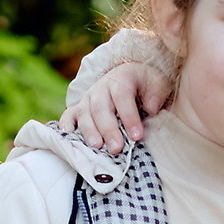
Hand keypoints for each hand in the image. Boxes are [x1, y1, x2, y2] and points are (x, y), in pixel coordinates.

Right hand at [59, 34, 173, 151]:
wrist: (129, 75)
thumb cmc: (145, 84)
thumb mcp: (158, 83)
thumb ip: (156, 93)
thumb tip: (151, 107)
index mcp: (121, 79)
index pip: (123, 97)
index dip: (129, 117)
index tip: (137, 136)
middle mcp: (101, 88)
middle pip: (101, 108)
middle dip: (108, 130)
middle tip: (116, 148)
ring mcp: (88, 98)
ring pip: (84, 114)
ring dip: (89, 131)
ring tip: (97, 146)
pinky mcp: (79, 107)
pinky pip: (69, 115)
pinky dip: (66, 125)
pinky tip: (67, 136)